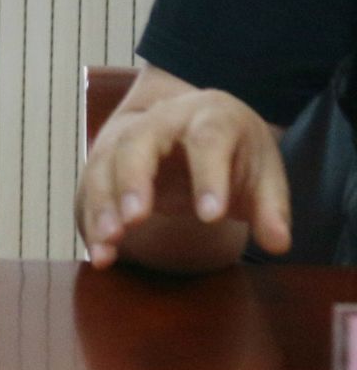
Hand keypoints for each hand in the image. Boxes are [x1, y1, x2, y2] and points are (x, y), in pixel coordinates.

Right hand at [78, 87, 291, 267]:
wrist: (198, 124)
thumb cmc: (235, 152)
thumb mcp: (263, 174)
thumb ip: (271, 208)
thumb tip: (278, 244)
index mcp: (210, 117)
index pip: (207, 140)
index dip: (207, 176)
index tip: (211, 216)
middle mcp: (161, 120)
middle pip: (137, 143)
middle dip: (131, 180)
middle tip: (134, 220)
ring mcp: (128, 136)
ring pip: (104, 163)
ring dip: (102, 203)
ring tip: (108, 242)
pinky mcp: (108, 160)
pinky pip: (91, 186)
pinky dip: (91, 219)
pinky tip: (101, 253)